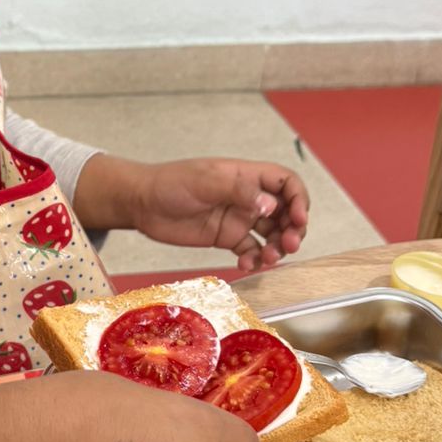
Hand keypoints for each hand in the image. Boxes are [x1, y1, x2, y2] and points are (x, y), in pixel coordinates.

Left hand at [132, 158, 308, 270]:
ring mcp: (238, 218)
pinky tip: (245, 264)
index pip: (286, 183)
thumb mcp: (205, 182)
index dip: (299, 199)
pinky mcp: (226, 237)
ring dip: (277, 247)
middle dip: (293, 229)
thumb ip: (238, 192)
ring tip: (268, 258)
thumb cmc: (170, 183)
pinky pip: (250, 250)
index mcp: (246, 176)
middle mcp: (247, 197)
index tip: (298, 219)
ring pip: (271, 234)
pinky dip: (254, 259)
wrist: (142, 203)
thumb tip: (269, 205)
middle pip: (285, 212)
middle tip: (288, 245)